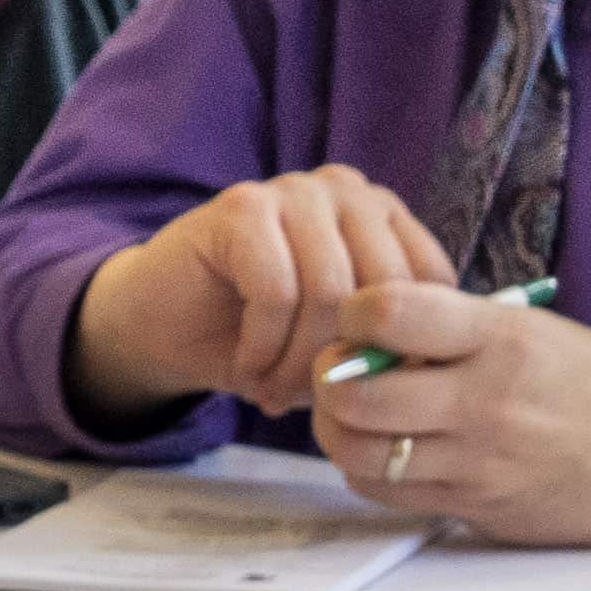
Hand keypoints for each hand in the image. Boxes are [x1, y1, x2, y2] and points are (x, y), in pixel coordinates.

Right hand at [73, 165, 458, 425]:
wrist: (160, 325)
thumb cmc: (257, 336)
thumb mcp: (336, 341)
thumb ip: (383, 342)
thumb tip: (427, 373)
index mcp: (382, 214)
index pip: (430, 278)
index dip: (407, 346)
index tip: (372, 391)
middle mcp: (346, 190)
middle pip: (382, 287)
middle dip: (349, 360)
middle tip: (316, 400)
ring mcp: (293, 190)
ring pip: (330, 292)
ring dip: (302, 362)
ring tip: (276, 391)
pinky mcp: (241, 206)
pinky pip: (276, 290)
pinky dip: (263, 346)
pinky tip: (248, 366)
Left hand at [309, 284, 590, 547]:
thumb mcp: (533, 329)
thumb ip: (453, 328)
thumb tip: (369, 330)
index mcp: (502, 339)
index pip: (392, 314)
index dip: (352, 311)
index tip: (354, 315)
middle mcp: (485, 402)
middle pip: (355, 396)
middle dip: (327, 379)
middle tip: (333, 370)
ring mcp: (479, 463)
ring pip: (360, 454)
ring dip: (338, 431)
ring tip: (351, 413)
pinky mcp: (476, 508)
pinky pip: (390, 492)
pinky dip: (369, 470)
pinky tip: (385, 449)